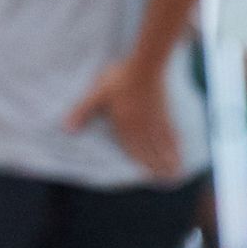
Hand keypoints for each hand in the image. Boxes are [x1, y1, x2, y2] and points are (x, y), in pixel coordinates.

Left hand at [67, 60, 181, 177]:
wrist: (146, 65)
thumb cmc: (120, 78)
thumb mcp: (97, 94)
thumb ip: (83, 112)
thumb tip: (66, 128)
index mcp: (125, 126)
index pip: (133, 151)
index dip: (142, 165)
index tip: (149, 179)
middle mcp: (142, 127)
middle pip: (152, 152)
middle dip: (158, 168)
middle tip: (168, 183)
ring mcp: (156, 120)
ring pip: (163, 145)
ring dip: (169, 159)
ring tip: (176, 172)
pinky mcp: (166, 110)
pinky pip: (171, 131)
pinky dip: (176, 142)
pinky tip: (180, 146)